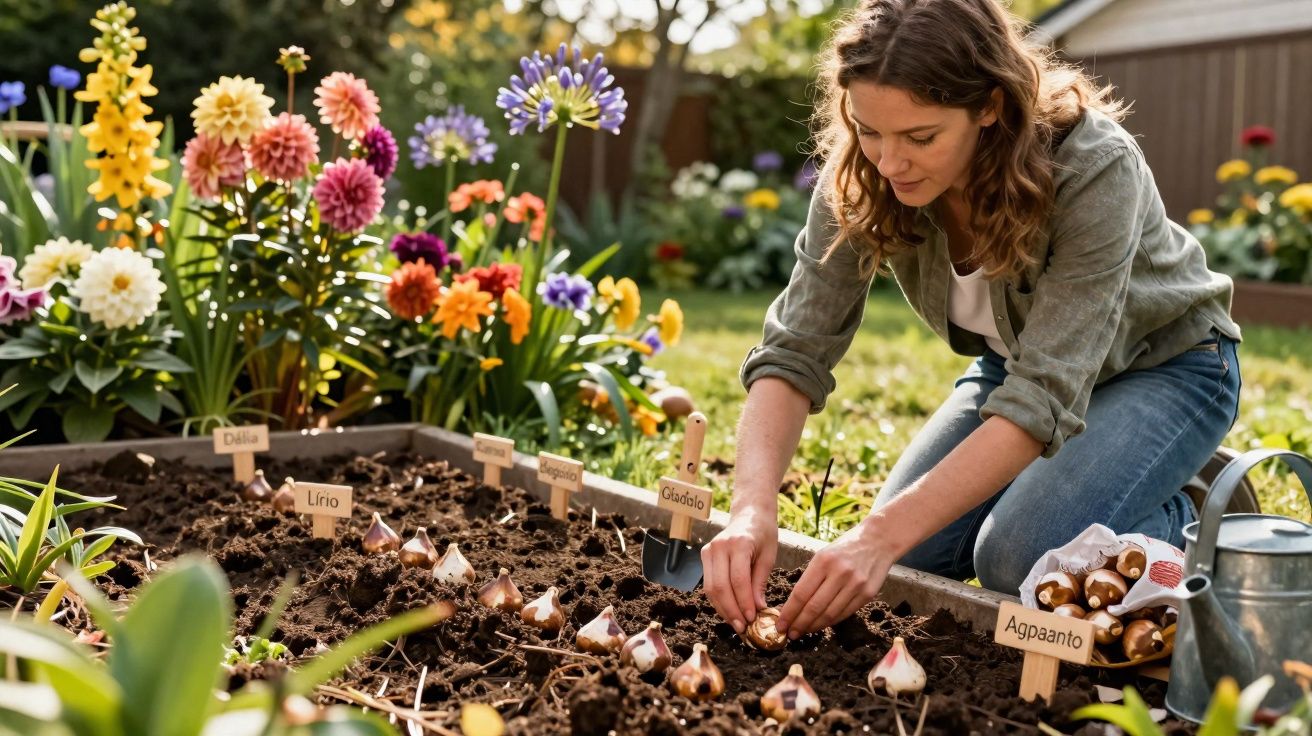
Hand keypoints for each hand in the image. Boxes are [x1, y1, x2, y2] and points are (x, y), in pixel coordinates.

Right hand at [700, 507, 777, 633]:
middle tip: (743, 628)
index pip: (738, 579)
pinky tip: (730, 611)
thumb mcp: (768, 557)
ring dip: (723, 609)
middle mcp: (719, 546)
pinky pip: (709, 584)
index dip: (744, 602)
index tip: (753, 619)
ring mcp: (709, 550)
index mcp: (739, 543)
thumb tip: (757, 610)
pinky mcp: (704, 555)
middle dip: (731, 611)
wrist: (750, 515)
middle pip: (720, 586)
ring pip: (711, 588)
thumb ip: (759, 583)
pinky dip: (718, 601)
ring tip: (737, 623)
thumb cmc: (764, 535)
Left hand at [776, 519, 896, 639]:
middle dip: (799, 624)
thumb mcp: (823, 555)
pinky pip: (844, 614)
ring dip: (813, 627)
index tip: (780, 624)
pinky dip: (830, 622)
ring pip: (829, 614)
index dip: (789, 613)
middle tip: (790, 633)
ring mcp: (856, 585)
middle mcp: (840, 573)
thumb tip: (793, 605)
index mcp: (824, 561)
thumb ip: (810, 578)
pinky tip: (820, 625)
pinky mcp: (868, 594)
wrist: (878, 541)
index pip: (801, 594)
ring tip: (803, 632)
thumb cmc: (845, 548)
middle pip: (814, 607)